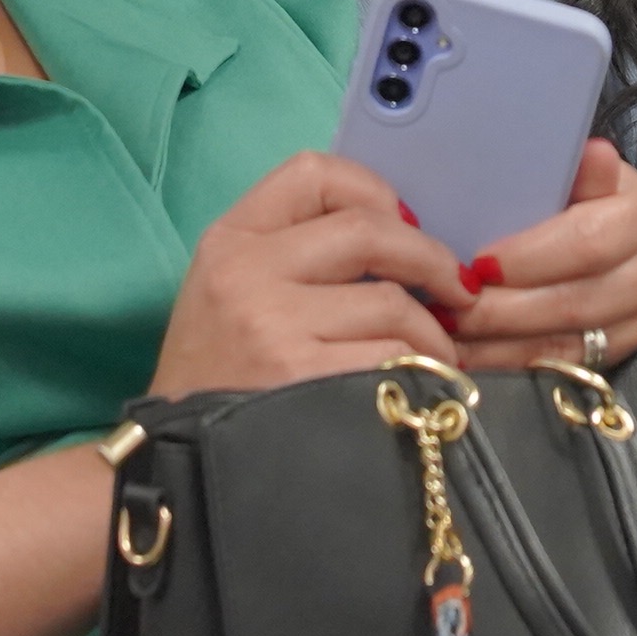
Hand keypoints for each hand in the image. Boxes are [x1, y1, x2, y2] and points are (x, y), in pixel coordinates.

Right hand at [148, 151, 471, 400]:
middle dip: (431, 259)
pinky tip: (419, 383)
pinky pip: (391, 358)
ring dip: (431, 330)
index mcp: (231, 239)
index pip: (314, 174)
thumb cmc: (220, 374)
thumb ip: (299, 254)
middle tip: (458, 290)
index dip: (374, 191)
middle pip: (369, 231)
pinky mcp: (302, 381)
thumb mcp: (233, 292)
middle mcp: (247, 272)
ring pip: (391, 303)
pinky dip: (420, 369)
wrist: (179, 461)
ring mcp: (273, 327)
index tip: (405, 224)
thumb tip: (406, 237)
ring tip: (437, 352)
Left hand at [439, 140, 636, 373]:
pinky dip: (519, 363)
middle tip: (451, 312)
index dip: (529, 258)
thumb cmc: (595, 202)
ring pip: (570, 342)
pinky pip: (570, 365)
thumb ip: (580, 174)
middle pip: (574, 300)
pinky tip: (479, 357)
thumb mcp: (587, 178)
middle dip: (504, 311)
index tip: (478, 266)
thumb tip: (590, 152)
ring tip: (454, 337)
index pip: (586, 242)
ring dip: (503, 344)